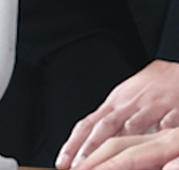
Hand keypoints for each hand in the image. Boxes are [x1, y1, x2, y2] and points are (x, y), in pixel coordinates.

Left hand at [57, 61, 178, 168]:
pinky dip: (158, 135)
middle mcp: (127, 105)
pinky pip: (165, 124)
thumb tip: (90, 145)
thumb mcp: (123, 101)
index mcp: (113, 104)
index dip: (74, 144)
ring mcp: (149, 106)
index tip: (63, 162)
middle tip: (79, 168)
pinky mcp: (172, 109)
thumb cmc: (146, 89)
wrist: (172, 69)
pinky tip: (154, 152)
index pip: (88, 124)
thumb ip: (110, 123)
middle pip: (105, 127)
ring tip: (110, 166)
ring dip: (121, 147)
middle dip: (90, 149)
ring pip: (132, 128)